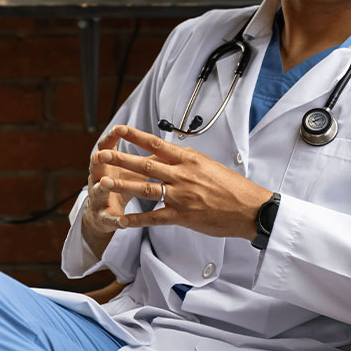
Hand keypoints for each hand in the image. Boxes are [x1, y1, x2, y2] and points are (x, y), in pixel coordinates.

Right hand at [81, 128, 139, 257]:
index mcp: (109, 164)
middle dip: (100, 160)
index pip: (107, 146)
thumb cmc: (123, 185)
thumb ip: (149, 159)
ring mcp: (99, 197)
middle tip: (101, 155)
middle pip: (97, 166)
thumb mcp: (135, 170)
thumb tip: (168, 145)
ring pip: (98, 190)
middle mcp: (100, 178)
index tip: (118, 129)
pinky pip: (108, 218)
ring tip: (105, 184)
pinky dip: (114, 220)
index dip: (111, 138)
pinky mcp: (103, 217)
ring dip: (102, 187)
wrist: (106, 212)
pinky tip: (122, 222)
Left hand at [94, 125, 270, 239]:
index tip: (119, 130)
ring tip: (103, 182)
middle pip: (145, 164)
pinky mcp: (183, 216)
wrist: (250, 208)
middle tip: (101, 155)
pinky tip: (121, 220)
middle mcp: (182, 175)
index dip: (135, 136)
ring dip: (122, 185)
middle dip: (120, 159)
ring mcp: (181, 196)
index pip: (156, 143)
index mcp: (189, 160)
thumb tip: (165, 154)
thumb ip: (185, 161)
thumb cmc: (232, 187)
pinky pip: (154, 217)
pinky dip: (136, 219)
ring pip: (145, 188)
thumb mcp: (208, 165)